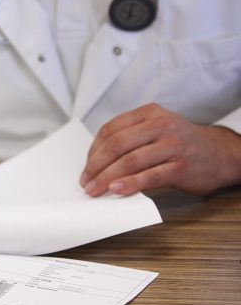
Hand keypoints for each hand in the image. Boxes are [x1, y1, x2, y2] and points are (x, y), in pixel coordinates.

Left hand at [80, 103, 240, 196]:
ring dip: (107, 178)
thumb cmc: (179, 144)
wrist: (219, 154)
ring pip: (130, 161)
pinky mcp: (180, 167)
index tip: (86, 168)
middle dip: (96, 166)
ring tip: (95, 190)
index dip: (93, 151)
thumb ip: (129, 138)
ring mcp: (172, 145)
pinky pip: (149, 176)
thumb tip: (95, 162)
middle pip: (117, 145)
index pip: (110, 130)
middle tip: (86, 182)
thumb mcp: (156, 129)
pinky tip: (116, 190)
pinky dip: (129, 184)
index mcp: (149, 113)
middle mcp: (160, 125)